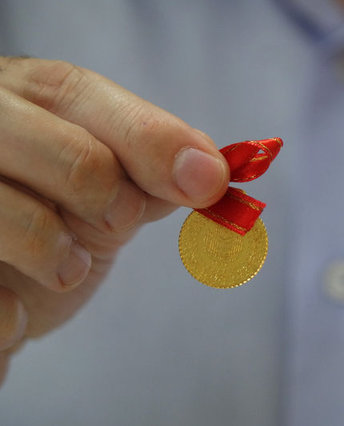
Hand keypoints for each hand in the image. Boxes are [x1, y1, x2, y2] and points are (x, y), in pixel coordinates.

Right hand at [0, 57, 228, 384]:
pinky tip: (13, 306)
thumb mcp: (104, 188)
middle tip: (116, 221)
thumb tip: (210, 171)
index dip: (153, 140)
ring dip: (60, 260)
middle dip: (112, 199)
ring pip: (19, 219)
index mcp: (18, 99)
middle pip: (73, 157)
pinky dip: (11, 315)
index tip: (209, 182)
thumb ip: (149, 170)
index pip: (78, 95)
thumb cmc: (51, 223)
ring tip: (64, 268)